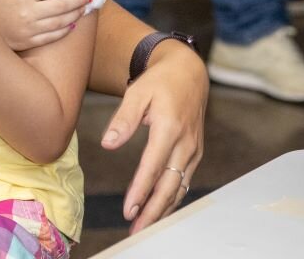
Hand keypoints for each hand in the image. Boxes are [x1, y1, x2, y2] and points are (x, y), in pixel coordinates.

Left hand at [101, 41, 208, 233]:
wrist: (189, 73)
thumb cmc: (159, 81)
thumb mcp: (137, 92)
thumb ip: (123, 119)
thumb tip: (108, 143)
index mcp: (169, 128)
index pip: (152, 167)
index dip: (140, 191)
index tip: (129, 210)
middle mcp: (186, 143)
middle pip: (169, 185)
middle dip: (153, 210)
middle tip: (136, 230)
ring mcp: (194, 149)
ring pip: (179, 187)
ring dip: (163, 209)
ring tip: (145, 226)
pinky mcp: (196, 153)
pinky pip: (184, 181)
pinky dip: (173, 198)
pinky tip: (160, 209)